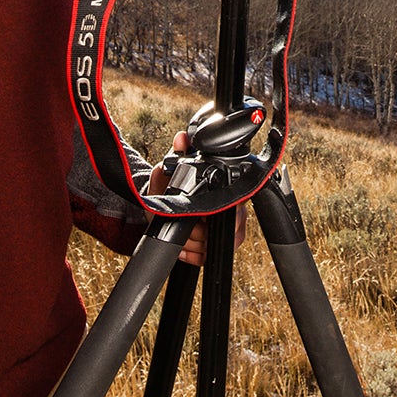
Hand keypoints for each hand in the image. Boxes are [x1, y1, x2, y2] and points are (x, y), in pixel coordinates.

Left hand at [148, 132, 246, 265]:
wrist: (161, 205)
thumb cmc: (169, 187)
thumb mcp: (169, 171)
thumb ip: (177, 155)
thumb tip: (182, 138)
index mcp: (224, 191)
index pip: (235, 208)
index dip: (215, 216)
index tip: (198, 218)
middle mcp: (231, 211)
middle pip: (225, 232)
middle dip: (199, 232)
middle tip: (182, 225)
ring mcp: (225, 230)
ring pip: (214, 246)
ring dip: (193, 245)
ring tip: (179, 235)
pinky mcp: (215, 245)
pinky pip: (208, 258)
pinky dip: (191, 256)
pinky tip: (182, 248)